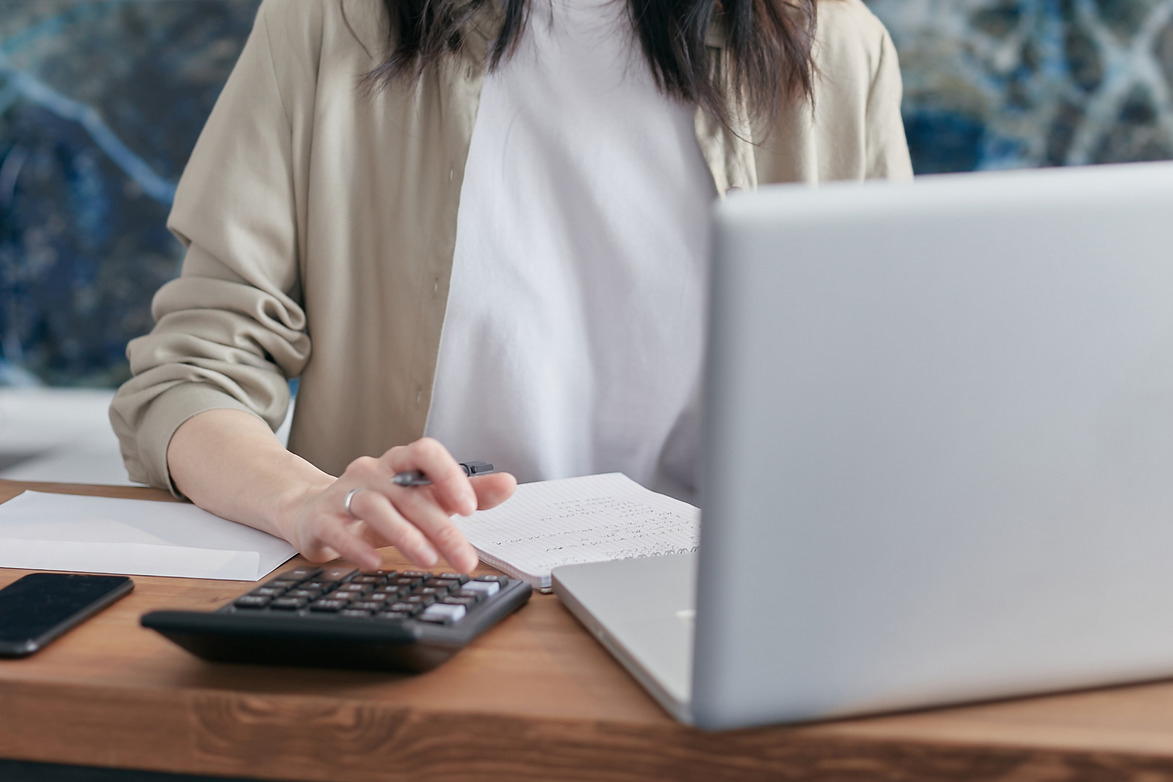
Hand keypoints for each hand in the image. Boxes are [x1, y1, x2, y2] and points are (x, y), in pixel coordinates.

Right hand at [280, 438, 515, 572]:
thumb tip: (508, 483)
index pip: (425, 452)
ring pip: (375, 507)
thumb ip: (466, 491)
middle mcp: (373, 473)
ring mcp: (344, 493)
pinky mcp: (320, 520)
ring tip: (429, 560)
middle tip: (465, 558)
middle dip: (441, 528)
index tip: (470, 507)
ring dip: (405, 535)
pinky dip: (356, 547)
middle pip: (409, 494)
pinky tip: (376, 563)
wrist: (314, 512)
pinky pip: (337, 530)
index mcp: (400, 464)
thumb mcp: (424, 498)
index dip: (448, 474)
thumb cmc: (380, 504)